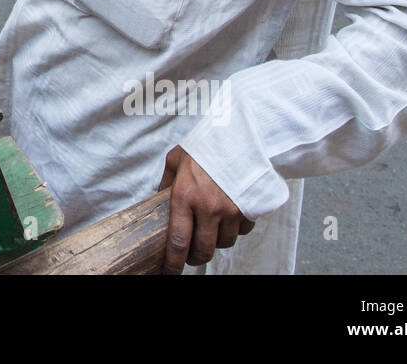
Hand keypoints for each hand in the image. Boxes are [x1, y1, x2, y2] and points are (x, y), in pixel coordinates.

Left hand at [158, 145, 254, 273]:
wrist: (238, 133)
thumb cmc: (204, 145)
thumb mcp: (176, 159)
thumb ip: (165, 181)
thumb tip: (157, 197)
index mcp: (184, 196)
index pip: (178, 242)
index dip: (173, 264)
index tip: (169, 272)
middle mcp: (208, 207)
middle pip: (203, 250)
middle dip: (195, 257)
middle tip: (191, 253)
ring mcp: (231, 209)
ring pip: (224, 243)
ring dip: (216, 242)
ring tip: (210, 230)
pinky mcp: (249, 208)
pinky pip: (242, 231)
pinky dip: (235, 230)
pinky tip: (228, 218)